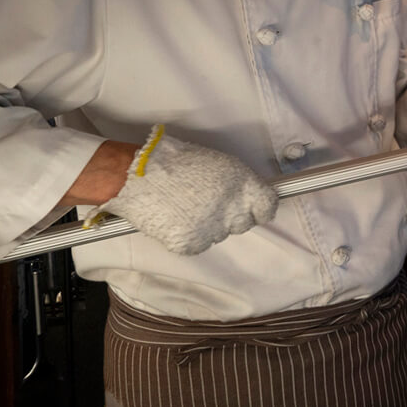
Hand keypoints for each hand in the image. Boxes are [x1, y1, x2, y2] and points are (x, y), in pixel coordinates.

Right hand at [99, 126, 277, 254]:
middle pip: (244, 222)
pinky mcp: (192, 244)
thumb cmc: (175, 162)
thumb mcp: (218, 163)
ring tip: (186, 207)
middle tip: (210, 204)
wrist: (138, 175)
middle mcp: (232, 209)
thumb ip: (238, 183)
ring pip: (220, 234)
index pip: (267, 206)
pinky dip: (190, 235)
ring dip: (209, 225)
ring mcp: (213, 229)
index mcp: (242, 184)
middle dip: (232, 216)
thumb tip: (248, 196)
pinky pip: (199, 244)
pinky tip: (176, 218)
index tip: (257, 210)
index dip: (262, 208)